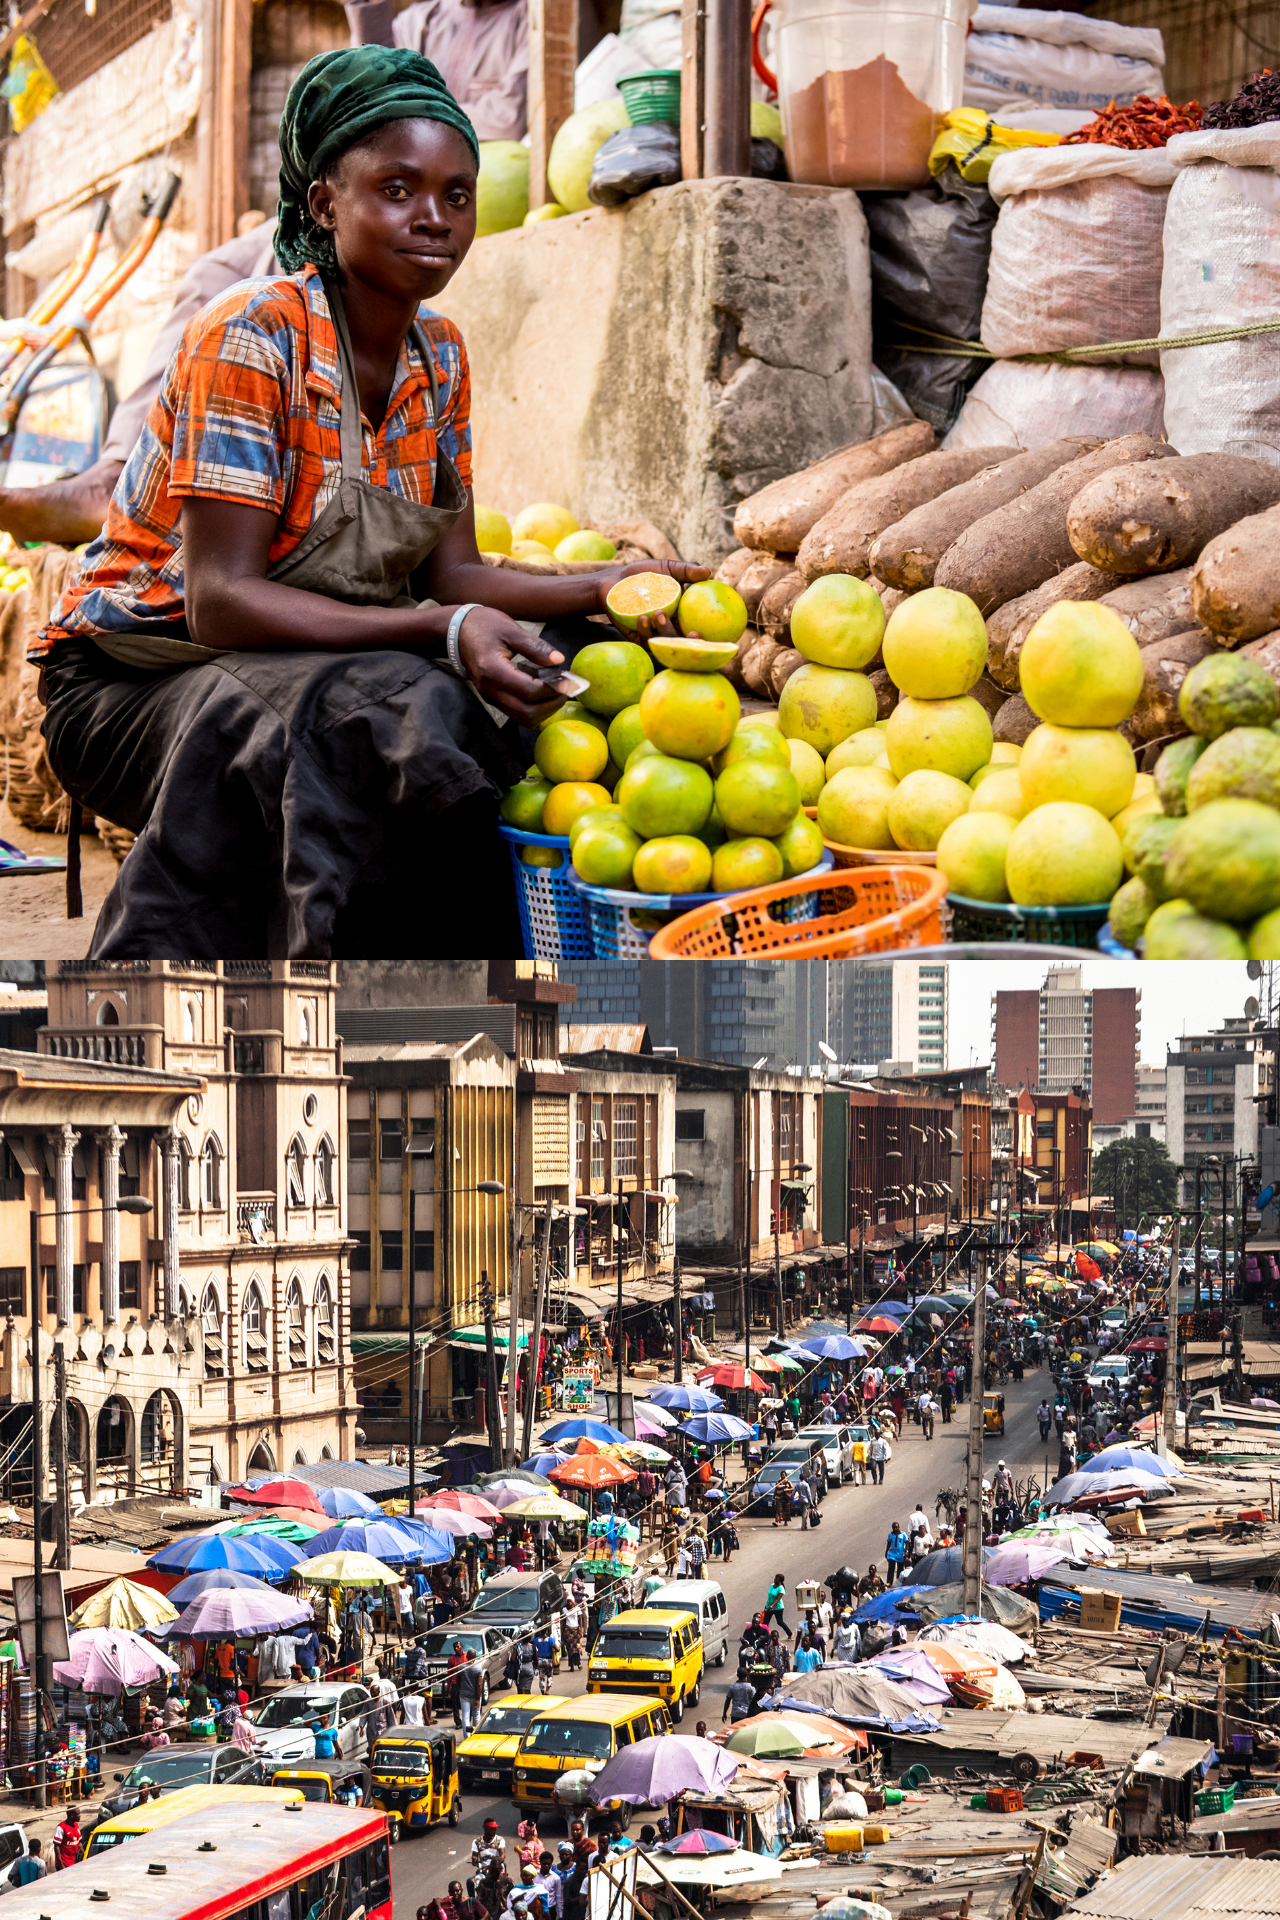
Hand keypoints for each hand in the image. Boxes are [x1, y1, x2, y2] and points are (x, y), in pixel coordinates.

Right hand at [455, 606, 571, 726]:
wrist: (456, 631)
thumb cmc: (483, 625)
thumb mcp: (511, 629)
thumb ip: (535, 646)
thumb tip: (559, 660)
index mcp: (494, 671)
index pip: (530, 691)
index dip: (553, 688)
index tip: (568, 679)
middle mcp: (490, 690)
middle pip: (527, 713)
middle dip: (551, 705)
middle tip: (566, 689)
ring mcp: (490, 697)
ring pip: (523, 718)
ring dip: (544, 710)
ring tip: (557, 691)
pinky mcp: (493, 698)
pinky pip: (517, 713)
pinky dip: (535, 708)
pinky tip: (544, 692)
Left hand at [595, 560, 710, 637]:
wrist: (616, 580)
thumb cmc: (646, 574)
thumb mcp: (668, 569)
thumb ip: (686, 570)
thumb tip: (707, 571)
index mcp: (683, 616)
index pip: (695, 631)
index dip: (702, 639)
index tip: (702, 632)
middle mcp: (670, 628)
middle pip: (682, 643)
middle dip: (687, 643)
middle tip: (691, 633)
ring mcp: (654, 633)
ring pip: (664, 642)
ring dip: (664, 631)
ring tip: (659, 613)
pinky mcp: (637, 636)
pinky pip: (643, 640)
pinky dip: (644, 631)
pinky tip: (643, 619)